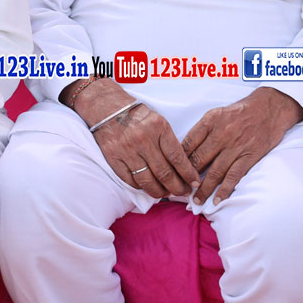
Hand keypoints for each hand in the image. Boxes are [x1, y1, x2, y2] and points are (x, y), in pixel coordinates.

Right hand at [74, 80, 199, 198]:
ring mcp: (127, 151)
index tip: (194, 182)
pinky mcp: (114, 159)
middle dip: (177, 187)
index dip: (188, 173)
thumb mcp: (158, 121)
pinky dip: (141, 187)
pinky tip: (149, 188)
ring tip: (167, 193)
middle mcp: (143, 140)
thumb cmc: (136, 115)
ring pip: (147, 181)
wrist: (107, 108)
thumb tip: (182, 166)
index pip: (177, 157)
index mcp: (158, 128)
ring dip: (160, 191)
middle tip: (183, 192)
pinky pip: (130, 181)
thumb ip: (169, 141)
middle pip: (164, 173)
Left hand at [181, 88, 302, 203]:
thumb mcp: (217, 113)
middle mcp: (221, 134)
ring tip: (196, 201)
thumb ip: (202, 130)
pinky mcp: (249, 156)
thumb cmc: (240, 112)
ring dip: (204, 189)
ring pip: (215, 172)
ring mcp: (235, 146)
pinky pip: (234, 176)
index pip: (188, 143)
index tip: (172, 173)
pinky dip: (224, 190)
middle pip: (199, 160)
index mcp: (210, 121)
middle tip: (179, 191)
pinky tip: (217, 200)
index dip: (177, 160)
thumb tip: (185, 151)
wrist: (269, 108)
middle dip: (187, 178)